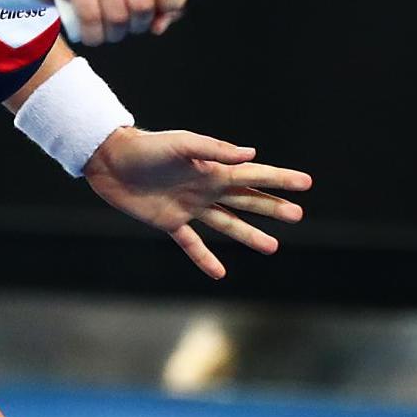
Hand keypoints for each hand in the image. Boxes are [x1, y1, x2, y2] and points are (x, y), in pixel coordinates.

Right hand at [23, 0, 189, 46]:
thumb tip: (159, 25)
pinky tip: (94, 33)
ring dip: (115, 33)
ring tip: (111, 27)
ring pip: (117, 15)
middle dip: (138, 24)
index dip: (173, 2)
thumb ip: (161, 3)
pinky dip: (94, 35)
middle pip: (143, 3)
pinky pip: (91, 18)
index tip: (162, 12)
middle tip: (131, 23)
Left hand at [84, 128, 312, 280]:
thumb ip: (214, 150)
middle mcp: (206, 188)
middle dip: (272, 208)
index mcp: (213, 169)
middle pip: (247, 201)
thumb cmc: (147, 147)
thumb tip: (250, 154)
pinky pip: (191, 244)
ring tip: (273, 247)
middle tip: (298, 216)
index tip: (306, 183)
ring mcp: (190, 207)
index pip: (254, 176)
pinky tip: (220, 273)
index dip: (280, 180)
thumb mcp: (182, 144)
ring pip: (227, 224)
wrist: (111, 161)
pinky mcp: (169, 223)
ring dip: (249, 235)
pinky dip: (205, 258)